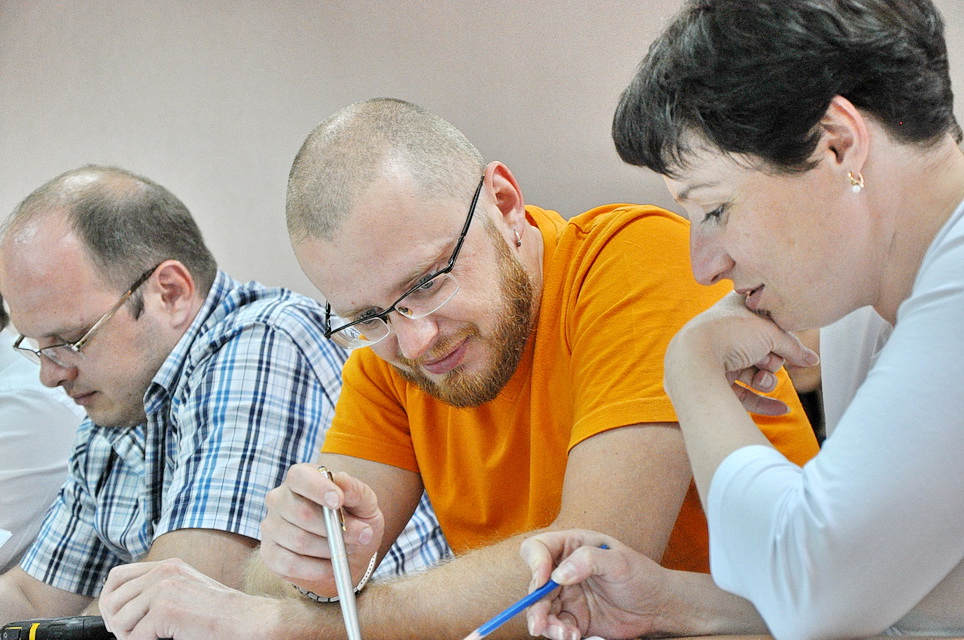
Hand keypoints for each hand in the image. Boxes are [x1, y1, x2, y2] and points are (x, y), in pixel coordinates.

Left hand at [100, 559, 269, 639]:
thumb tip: (119, 609)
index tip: (119, 620)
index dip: (110, 601)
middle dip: (116, 623)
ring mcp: (164, 589)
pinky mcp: (166, 610)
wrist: (245, 621)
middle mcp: (164, 573)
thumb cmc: (219, 614)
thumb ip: (158, 590)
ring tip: (150, 638)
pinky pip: (134, 638)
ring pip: (119, 620)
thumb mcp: (185, 591)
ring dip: (129, 636)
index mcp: (168, 566)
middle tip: (132, 635)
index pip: (117, 577)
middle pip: (112, 599)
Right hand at [259, 463, 383, 595]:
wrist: (347, 555)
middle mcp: (279, 498)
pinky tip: (330, 566)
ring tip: (346, 551)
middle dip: (334, 528)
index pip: (300, 477)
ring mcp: (270, 526)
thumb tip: (342, 481)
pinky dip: (316, 569)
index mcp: (302, 478)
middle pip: (301, 512)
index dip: (318, 488)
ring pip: (298, 540)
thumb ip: (357, 491)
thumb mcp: (365, 504)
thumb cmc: (355, 522)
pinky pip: (290, 564)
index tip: (338, 501)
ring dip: (330, 549)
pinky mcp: (269, 554)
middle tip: (360, 535)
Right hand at [520, 530, 668, 639]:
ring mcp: (566, 595)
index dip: (535, 563)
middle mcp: (563, 570)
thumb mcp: (619, 561)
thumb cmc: (641, 575)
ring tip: (565, 634)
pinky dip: (559, 634)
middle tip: (540, 624)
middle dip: (535, 605)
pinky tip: (573, 636)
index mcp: (571, 546)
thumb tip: (559, 575)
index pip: (539, 548)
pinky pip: (556, 626)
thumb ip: (589, 560)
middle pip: (535, 585)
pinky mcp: (573, 618)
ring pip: (541, 609)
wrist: (657, 607)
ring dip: (546, 624)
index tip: (542, 581)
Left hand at [665, 292, 817, 415]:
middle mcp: (723, 333)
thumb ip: (794, 347)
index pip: (764, 319)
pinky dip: (762, 401)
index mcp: (732, 309)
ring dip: (765, 380)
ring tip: (762, 380)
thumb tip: (812, 360)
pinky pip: (743, 395)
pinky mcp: (713, 384)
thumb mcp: (770, 332)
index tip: (785, 339)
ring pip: (753, 374)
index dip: (778, 331)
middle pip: (761, 350)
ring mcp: (716, 359)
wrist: (693, 358)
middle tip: (766, 359)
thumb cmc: (729, 334)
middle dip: (770, 360)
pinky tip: (782, 409)